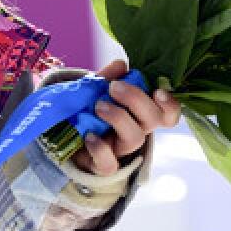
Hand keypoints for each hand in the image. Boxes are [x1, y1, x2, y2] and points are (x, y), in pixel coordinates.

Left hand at [70, 60, 181, 175]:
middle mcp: (135, 132)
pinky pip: (109, 163)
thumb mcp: (94, 91)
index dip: (170, 105)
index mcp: (138, 115)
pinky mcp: (102, 165)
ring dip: (119, 118)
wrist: (60, 138)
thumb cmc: (85, 112)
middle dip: (137, 100)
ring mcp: (120, 150)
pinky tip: (89, 136)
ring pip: (135, 138)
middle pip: (154, 121)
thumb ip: (107, 78)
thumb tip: (121, 65)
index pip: (167, 115)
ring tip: (98, 106)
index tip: (158, 90)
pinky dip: (100, 148)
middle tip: (115, 87)